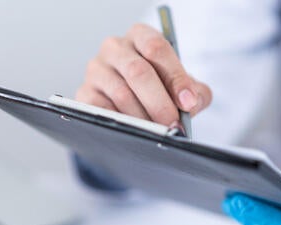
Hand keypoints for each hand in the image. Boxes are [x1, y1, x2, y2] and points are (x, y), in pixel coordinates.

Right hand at [75, 24, 211, 125]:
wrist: (134, 105)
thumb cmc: (161, 89)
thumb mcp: (183, 87)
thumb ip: (195, 92)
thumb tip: (190, 104)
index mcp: (140, 36)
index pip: (156, 47)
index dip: (174, 76)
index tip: (187, 102)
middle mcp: (114, 48)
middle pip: (138, 71)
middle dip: (159, 102)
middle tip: (173, 124)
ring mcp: (96, 70)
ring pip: (121, 94)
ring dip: (143, 117)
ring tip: (158, 132)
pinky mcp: (84, 93)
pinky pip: (102, 110)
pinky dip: (122, 124)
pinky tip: (135, 132)